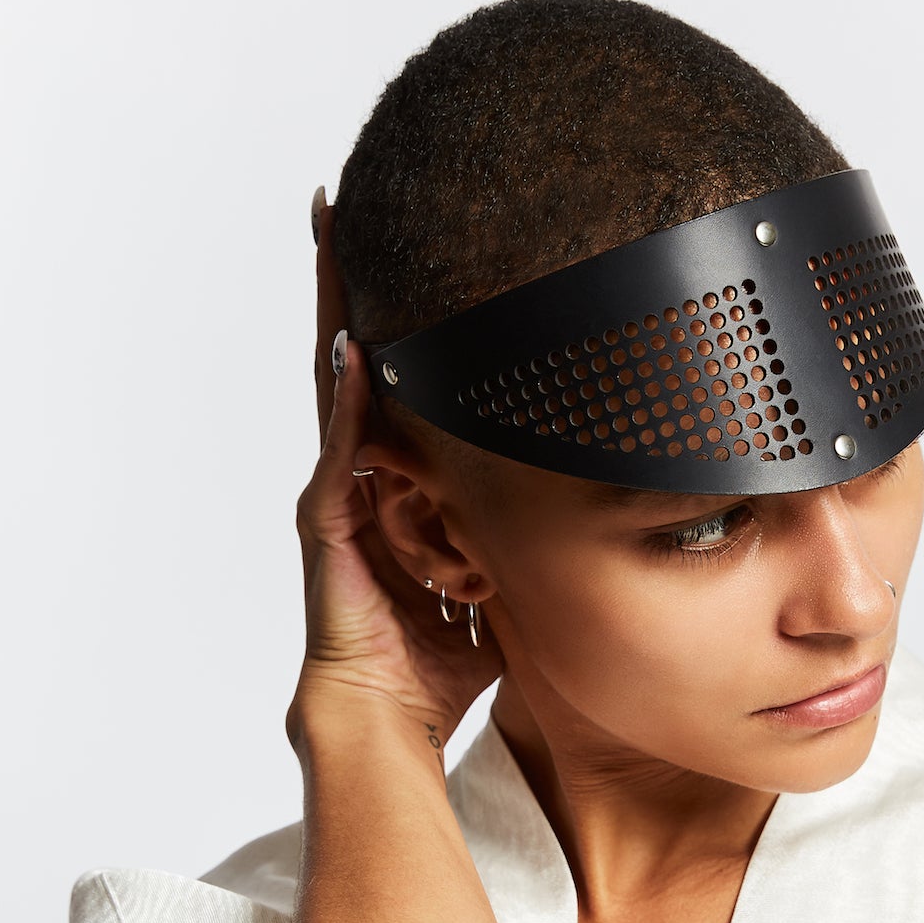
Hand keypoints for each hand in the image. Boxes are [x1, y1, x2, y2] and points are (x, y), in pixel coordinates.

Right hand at [289, 195, 503, 746]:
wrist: (389, 717)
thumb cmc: (441, 656)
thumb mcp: (501, 576)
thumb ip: (525, 533)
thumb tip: (597, 503)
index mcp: (397, 485)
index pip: (396, 385)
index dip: (398, 322)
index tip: (412, 250)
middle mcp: (360, 479)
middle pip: (351, 363)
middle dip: (345, 284)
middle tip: (340, 205)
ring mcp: (336, 499)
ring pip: (334, 387)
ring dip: (333, 313)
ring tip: (332, 237)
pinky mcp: (327, 530)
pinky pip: (341, 454)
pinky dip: (348, 403)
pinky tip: (357, 351)